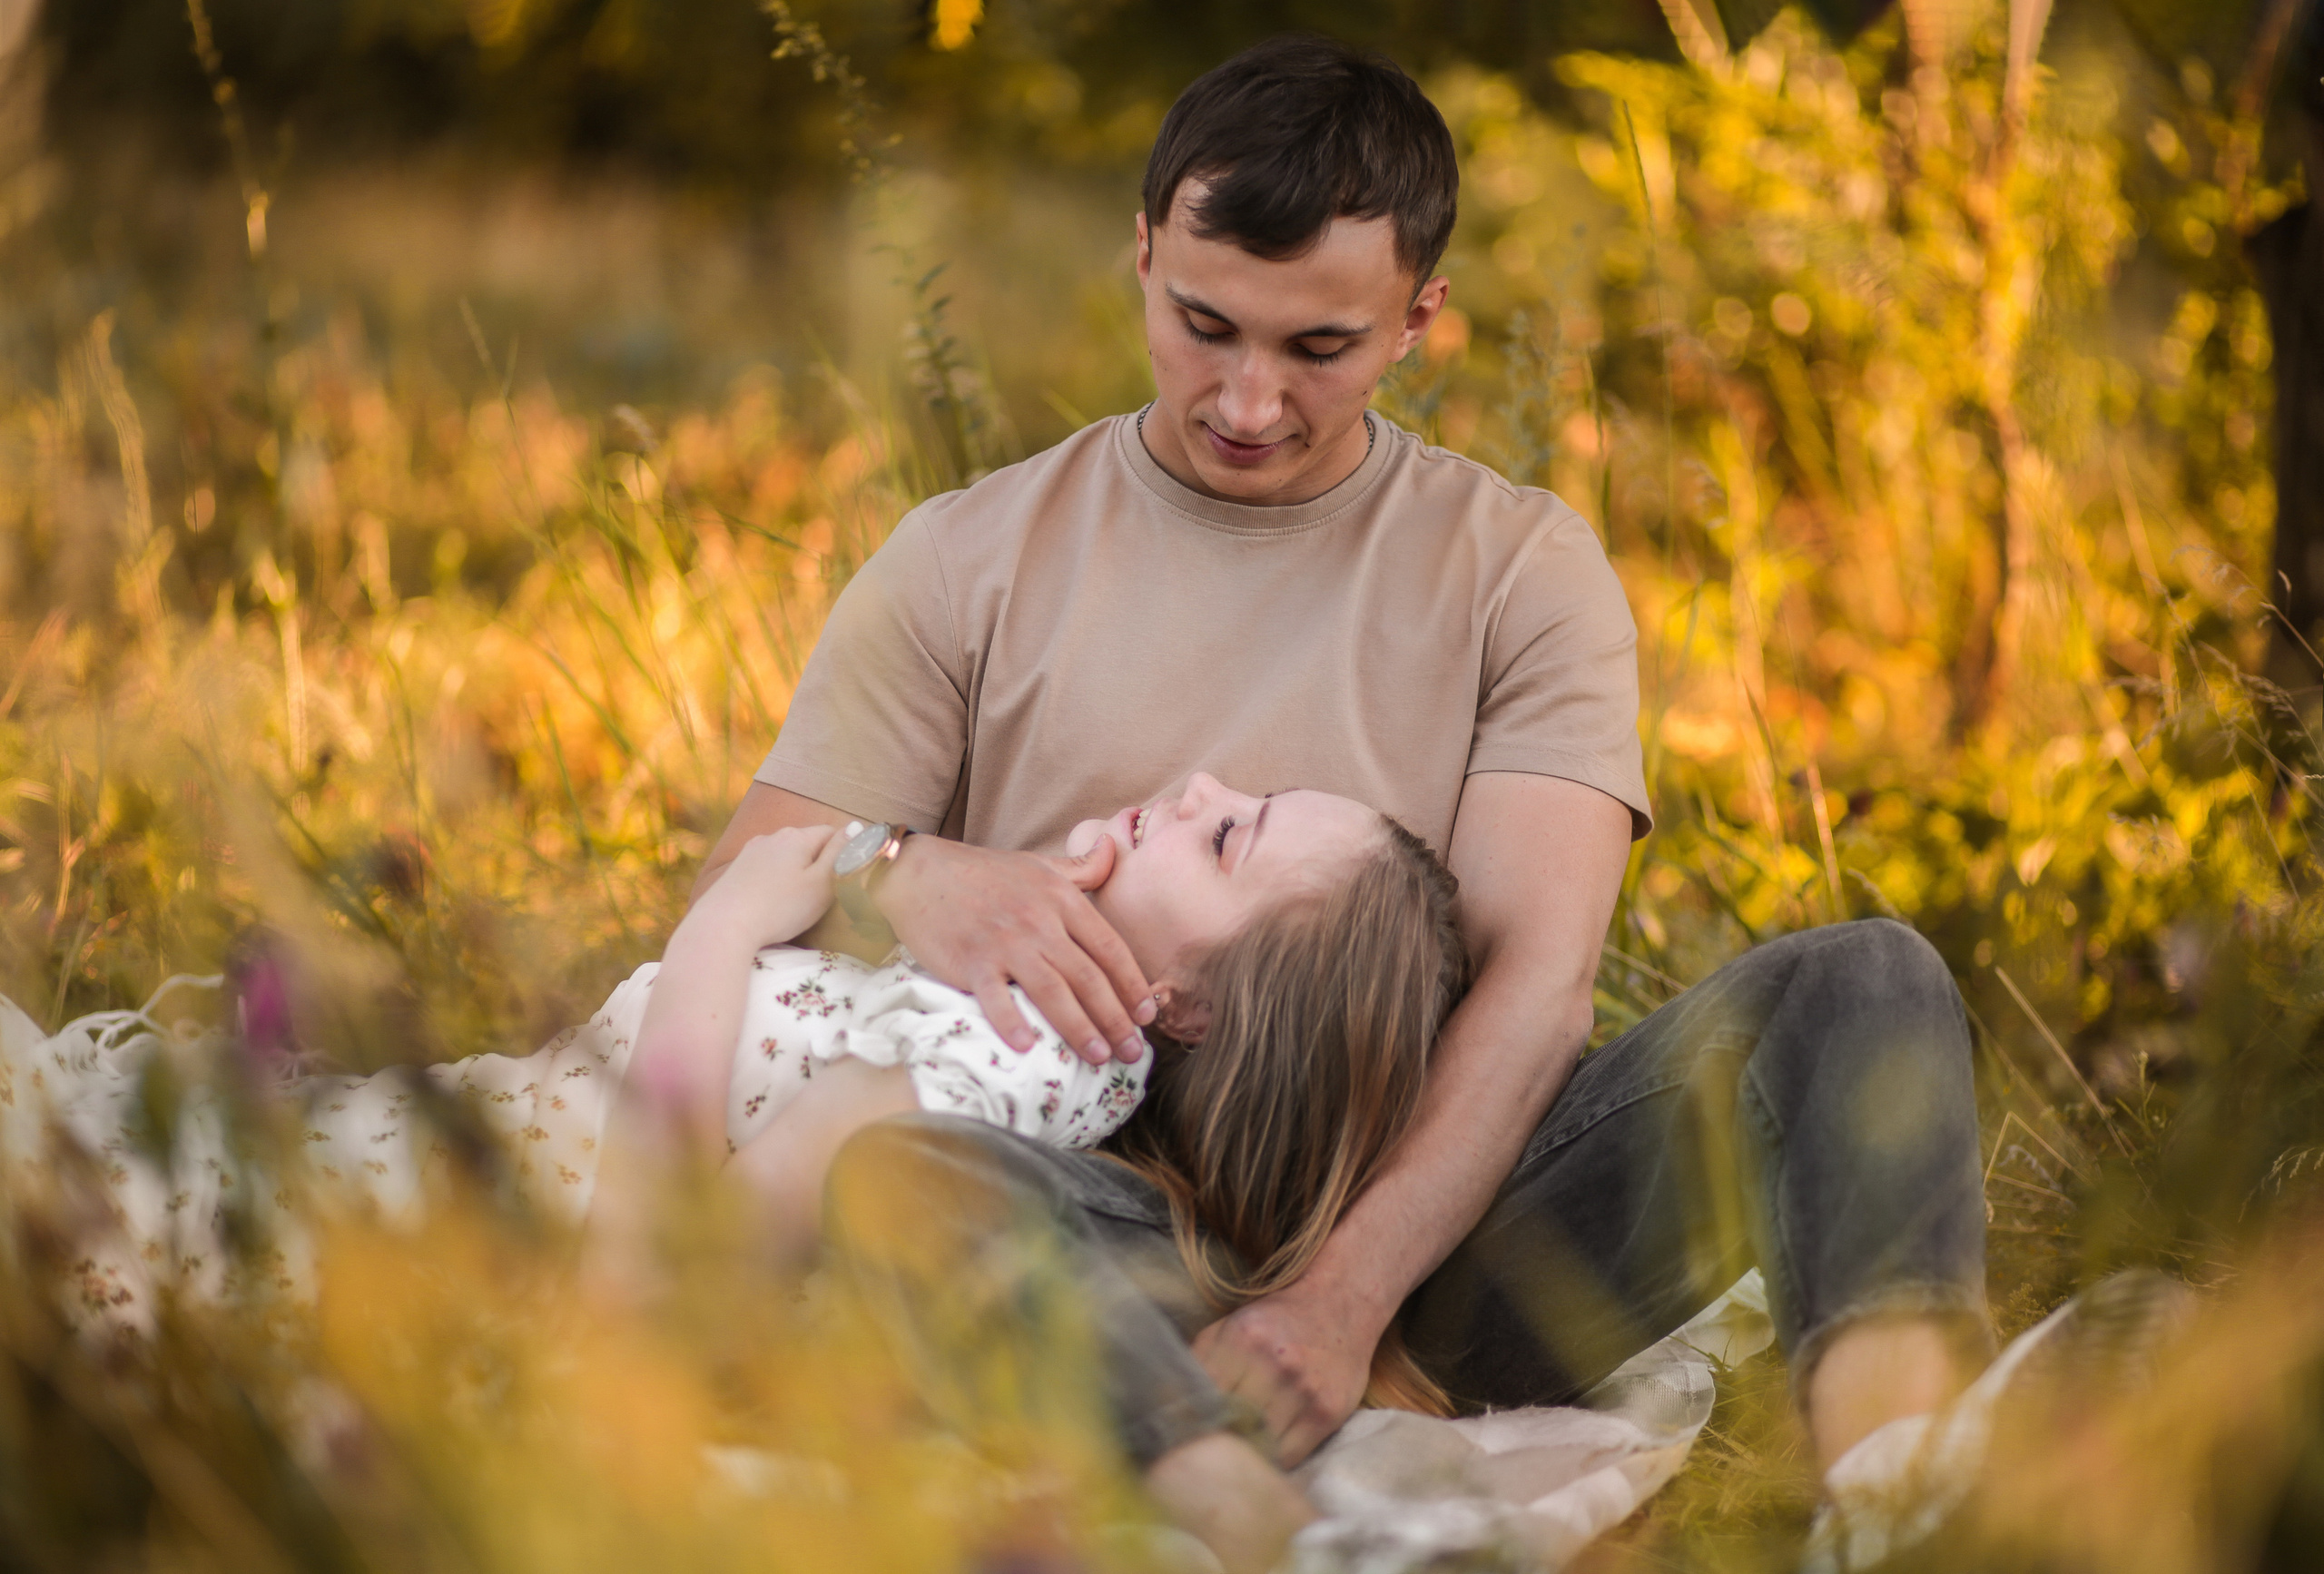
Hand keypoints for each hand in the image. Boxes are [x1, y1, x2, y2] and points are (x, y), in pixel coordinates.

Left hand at [699, 824, 842, 947]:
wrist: (724, 925)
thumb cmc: (780, 908)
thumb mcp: (821, 883)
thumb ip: (841, 853)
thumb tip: (856, 827)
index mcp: (796, 837)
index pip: (832, 832)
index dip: (844, 852)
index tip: (845, 877)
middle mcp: (772, 837)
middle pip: (807, 843)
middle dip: (818, 862)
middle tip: (822, 894)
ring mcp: (750, 851)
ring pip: (785, 856)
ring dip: (795, 872)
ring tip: (796, 901)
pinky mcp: (735, 869)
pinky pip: (765, 868)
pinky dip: (774, 880)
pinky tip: (771, 902)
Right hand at [877, 834, 1155, 1064]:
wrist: (921, 872)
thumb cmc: (983, 872)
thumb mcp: (1039, 863)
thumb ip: (1083, 866)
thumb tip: (1115, 847)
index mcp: (1061, 899)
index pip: (1109, 948)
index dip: (1133, 984)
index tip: (1148, 1013)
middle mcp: (1040, 922)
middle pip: (1088, 978)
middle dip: (1116, 1018)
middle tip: (1132, 1051)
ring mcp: (1006, 943)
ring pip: (1053, 992)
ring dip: (1079, 1028)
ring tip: (1098, 1056)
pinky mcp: (972, 961)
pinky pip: (996, 998)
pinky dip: (1012, 1022)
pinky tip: (1027, 1048)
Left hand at [1192, 1280, 1381, 1466]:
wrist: (1338, 1306)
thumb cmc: (1275, 1321)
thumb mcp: (1229, 1327)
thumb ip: (1197, 1360)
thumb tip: (1164, 1403)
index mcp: (1242, 1339)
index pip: (1203, 1399)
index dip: (1189, 1423)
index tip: (1181, 1438)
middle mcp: (1274, 1364)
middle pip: (1230, 1425)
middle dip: (1214, 1442)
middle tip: (1202, 1458)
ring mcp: (1304, 1390)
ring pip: (1259, 1446)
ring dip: (1243, 1456)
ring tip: (1231, 1460)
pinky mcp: (1327, 1412)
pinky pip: (1289, 1456)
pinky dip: (1272, 1460)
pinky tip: (1263, 1454)